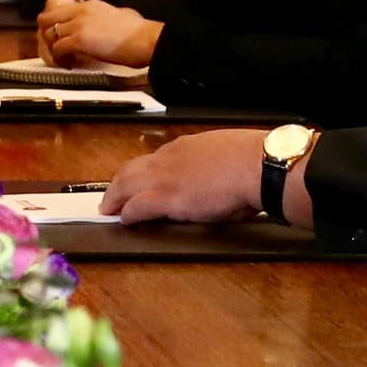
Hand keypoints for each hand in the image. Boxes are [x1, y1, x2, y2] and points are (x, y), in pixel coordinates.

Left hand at [35, 0, 161, 68]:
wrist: (146, 39)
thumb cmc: (140, 32)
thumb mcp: (120, 15)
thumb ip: (107, 16)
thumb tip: (112, 19)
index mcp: (89, 5)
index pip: (56, 7)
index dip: (53, 23)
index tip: (58, 36)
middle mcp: (80, 11)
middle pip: (45, 18)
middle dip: (46, 35)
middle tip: (54, 49)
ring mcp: (78, 25)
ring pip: (49, 35)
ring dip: (52, 50)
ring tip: (63, 60)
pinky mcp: (79, 40)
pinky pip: (57, 49)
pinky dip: (59, 60)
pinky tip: (69, 65)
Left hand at [100, 128, 269, 222]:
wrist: (257, 165)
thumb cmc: (253, 161)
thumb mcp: (229, 153)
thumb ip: (217, 162)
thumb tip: (222, 172)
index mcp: (186, 146)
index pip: (155, 158)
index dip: (143, 171)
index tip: (141, 178)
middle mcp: (169, 158)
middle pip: (132, 169)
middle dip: (119, 182)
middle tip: (112, 194)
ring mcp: (165, 177)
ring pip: (125, 185)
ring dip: (115, 197)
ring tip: (108, 209)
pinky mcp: (167, 198)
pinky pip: (136, 207)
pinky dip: (127, 213)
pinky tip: (124, 220)